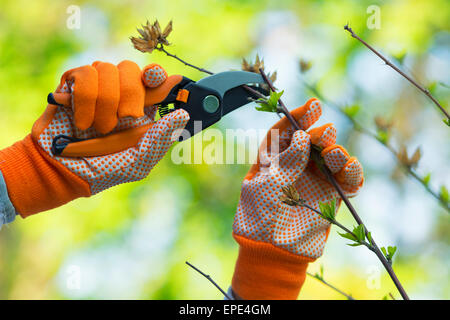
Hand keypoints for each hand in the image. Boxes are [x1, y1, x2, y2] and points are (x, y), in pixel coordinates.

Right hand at [0, 60, 188, 216]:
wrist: (61, 171)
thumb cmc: (104, 169)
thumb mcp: (138, 162)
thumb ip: (160, 139)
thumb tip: (183, 115)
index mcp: (140, 108)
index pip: (154, 79)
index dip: (160, 76)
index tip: (170, 82)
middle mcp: (120, 92)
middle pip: (132, 69)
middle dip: (131, 95)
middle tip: (125, 119)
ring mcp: (97, 85)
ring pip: (109, 69)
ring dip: (105, 104)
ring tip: (99, 129)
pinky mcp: (73, 83)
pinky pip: (87, 75)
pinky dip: (86, 101)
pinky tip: (81, 122)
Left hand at [231, 98, 363, 298]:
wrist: (273, 252)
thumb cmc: (260, 216)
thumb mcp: (267, 184)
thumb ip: (287, 160)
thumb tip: (302, 136)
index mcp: (272, 159)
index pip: (286, 131)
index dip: (298, 117)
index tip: (312, 107)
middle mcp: (295, 165)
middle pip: (311, 139)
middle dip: (319, 134)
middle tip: (322, 136)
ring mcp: (315, 179)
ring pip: (332, 155)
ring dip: (336, 150)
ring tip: (332, 155)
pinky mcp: (332, 194)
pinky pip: (348, 178)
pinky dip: (353, 171)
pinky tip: (349, 169)